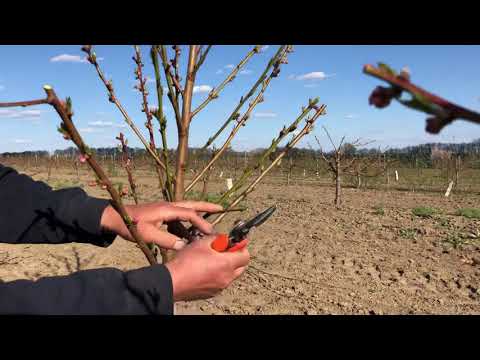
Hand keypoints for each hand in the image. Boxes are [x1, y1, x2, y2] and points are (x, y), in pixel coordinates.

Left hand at [100, 200, 222, 249]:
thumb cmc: (130, 225)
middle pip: (192, 204)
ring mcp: (165, 208)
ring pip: (186, 208)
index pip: (190, 214)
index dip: (201, 223)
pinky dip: (188, 219)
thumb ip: (166, 240)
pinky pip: (179, 214)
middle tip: (221, 208)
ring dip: (198, 212)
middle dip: (207, 206)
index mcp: (167, 209)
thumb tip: (183, 245)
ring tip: (210, 218)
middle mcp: (169, 205)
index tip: (210, 232)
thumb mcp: (147, 235)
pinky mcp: (161, 212)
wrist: (115, 216)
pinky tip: (189, 229)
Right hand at [165, 235, 249, 300]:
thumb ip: (217, 239)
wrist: (173, 280)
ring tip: (213, 259)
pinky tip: (206, 269)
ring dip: (227, 267)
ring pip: (231, 275)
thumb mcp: (202, 243)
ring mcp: (220, 287)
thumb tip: (223, 238)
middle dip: (236, 257)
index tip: (237, 243)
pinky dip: (218, 275)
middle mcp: (226, 278)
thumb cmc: (185, 263)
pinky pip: (221, 282)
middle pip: (241, 267)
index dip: (241, 247)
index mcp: (227, 264)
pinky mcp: (212, 292)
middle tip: (225, 250)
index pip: (245, 256)